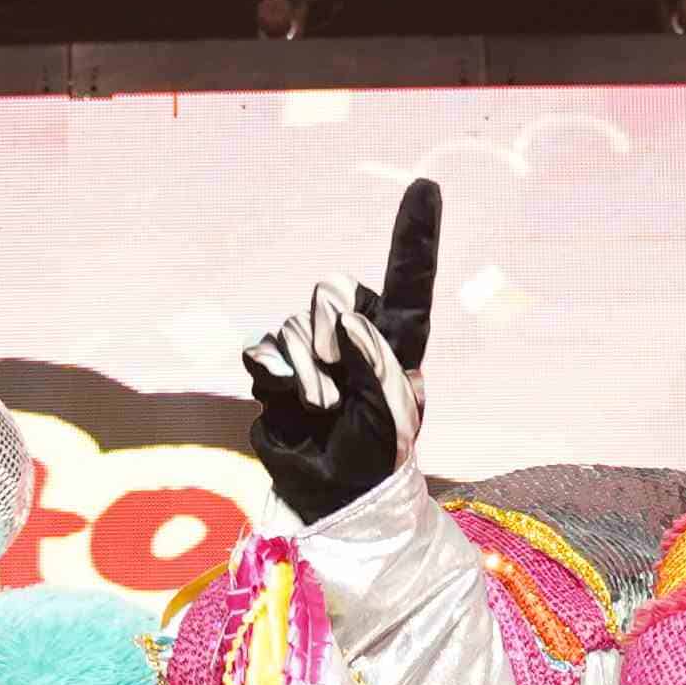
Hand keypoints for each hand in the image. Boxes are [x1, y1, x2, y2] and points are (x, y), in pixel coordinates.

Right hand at [241, 180, 441, 527]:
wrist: (330, 497)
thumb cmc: (372, 459)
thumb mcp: (389, 415)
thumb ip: (373, 362)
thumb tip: (342, 323)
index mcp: (395, 339)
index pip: (408, 282)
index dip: (414, 236)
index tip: (425, 187)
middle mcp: (352, 334)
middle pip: (328, 292)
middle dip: (327, 343)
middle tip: (338, 398)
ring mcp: (310, 350)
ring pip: (290, 327)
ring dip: (302, 376)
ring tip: (321, 414)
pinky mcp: (272, 370)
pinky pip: (259, 353)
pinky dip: (271, 381)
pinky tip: (289, 407)